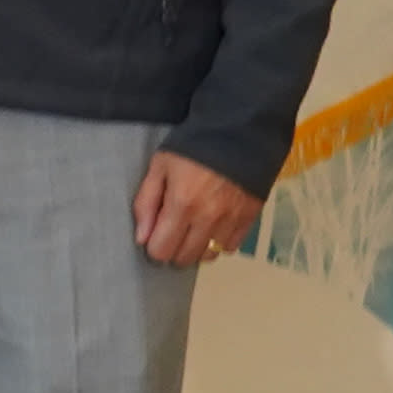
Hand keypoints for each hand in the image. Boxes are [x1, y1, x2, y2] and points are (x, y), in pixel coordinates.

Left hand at [133, 150, 265, 268]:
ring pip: (209, 256)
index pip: (162, 250)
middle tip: (171, 233)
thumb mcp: (159, 168)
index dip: (154, 247)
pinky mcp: (250, 219)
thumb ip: (146, 204)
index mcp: (182, 204)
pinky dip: (218, 243)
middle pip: (185, 257)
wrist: (237, 134)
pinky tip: (211, 228)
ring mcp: (232, 220)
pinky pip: (231, 247)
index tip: (154, 236)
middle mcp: (209, 218)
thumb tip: (141, 238)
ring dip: (196, 249)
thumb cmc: (191, 149)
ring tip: (191, 230)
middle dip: (173, 250)